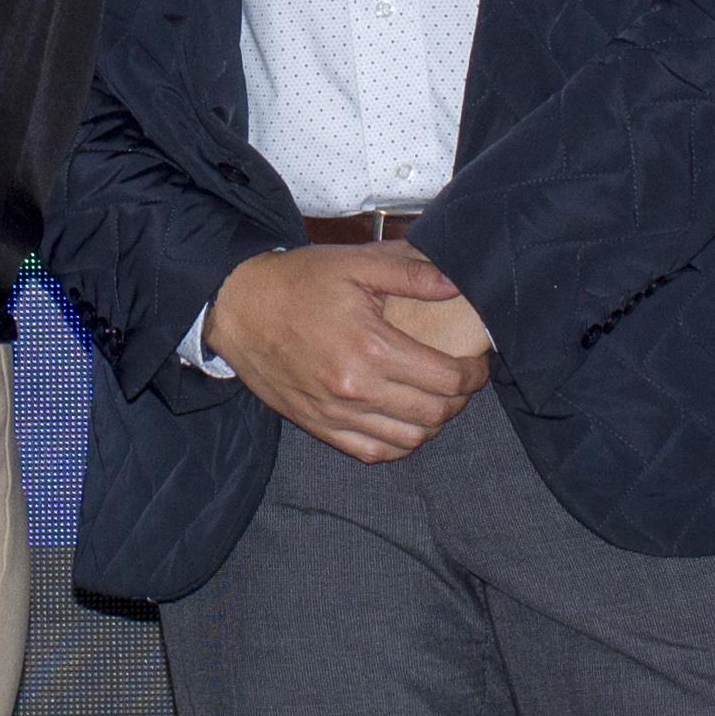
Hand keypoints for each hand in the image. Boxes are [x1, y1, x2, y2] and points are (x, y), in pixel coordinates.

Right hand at [212, 242, 488, 461]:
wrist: (238, 308)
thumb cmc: (298, 282)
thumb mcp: (355, 263)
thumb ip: (410, 273)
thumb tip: (456, 284)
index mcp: (370, 347)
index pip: (445, 379)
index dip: (472, 375)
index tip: (476, 364)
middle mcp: (355, 389)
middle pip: (434, 414)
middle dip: (459, 399)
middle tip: (461, 380)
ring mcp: (336, 414)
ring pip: (408, 440)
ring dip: (433, 424)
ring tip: (435, 400)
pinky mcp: (319, 427)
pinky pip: (373, 452)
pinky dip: (399, 444)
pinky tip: (404, 423)